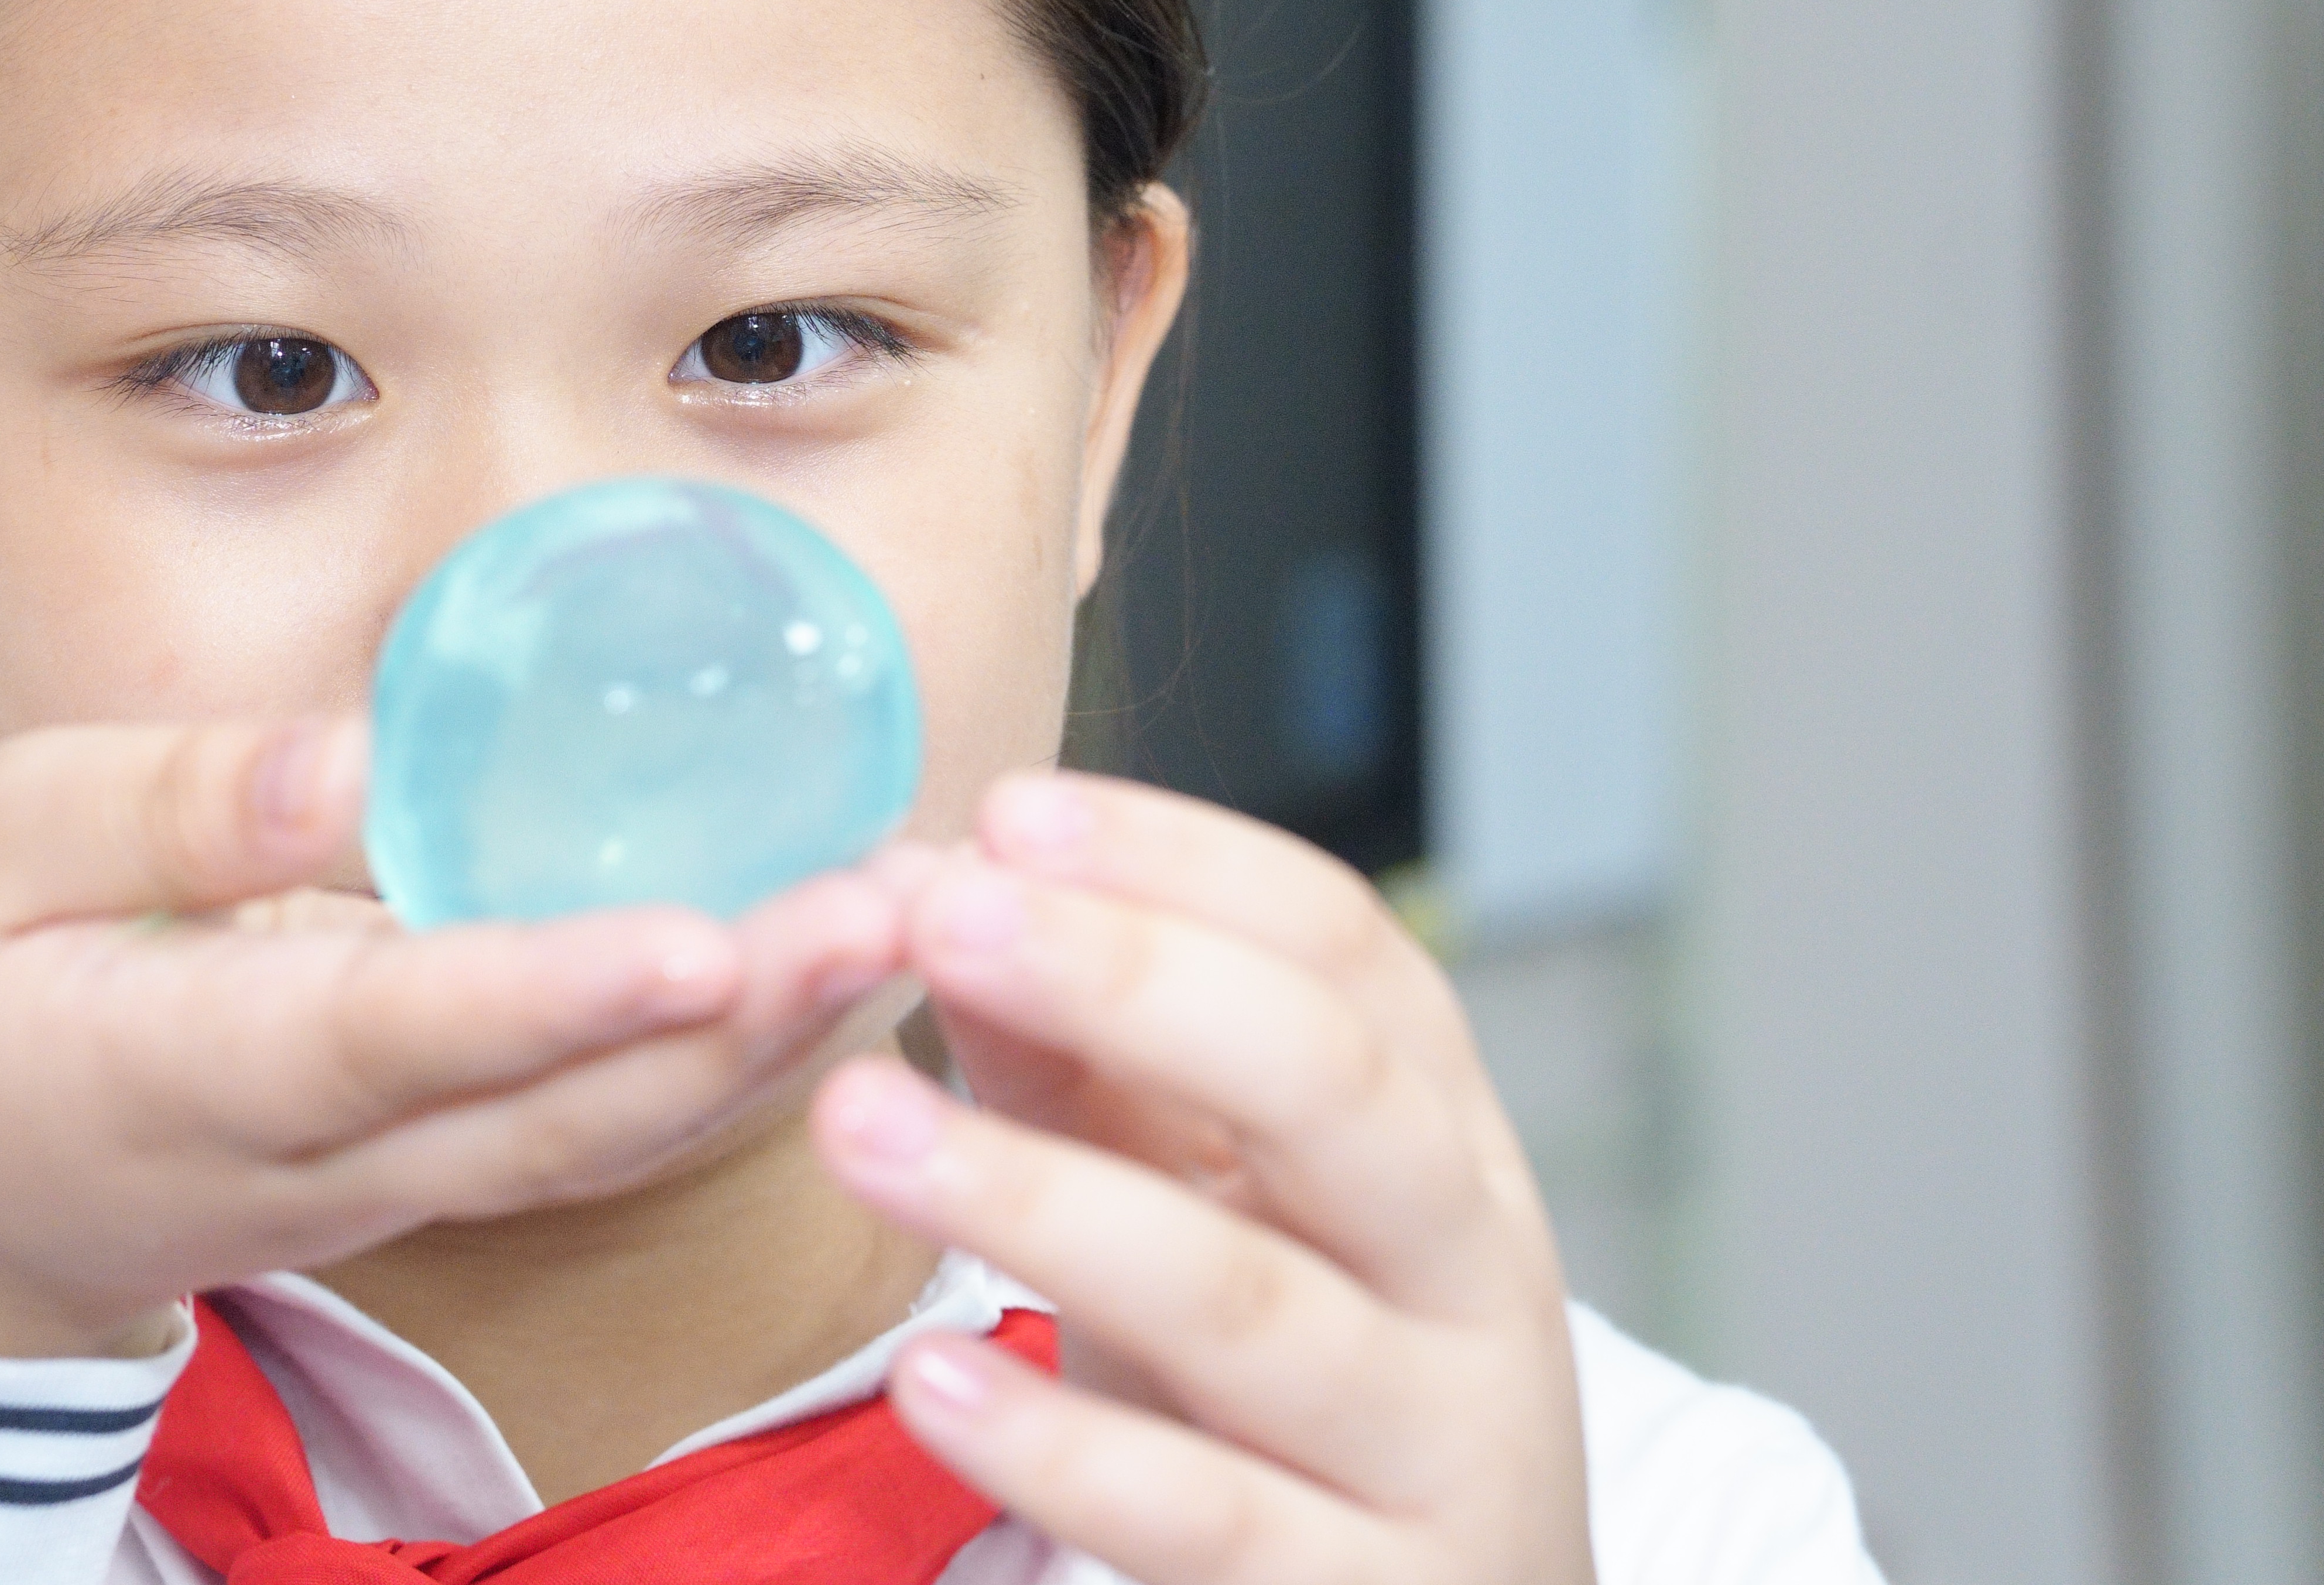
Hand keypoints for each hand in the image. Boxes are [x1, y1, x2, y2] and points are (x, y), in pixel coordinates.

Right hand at [0, 717, 904, 1357]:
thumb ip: (165, 813)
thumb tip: (356, 766)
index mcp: (182, 1065)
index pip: (391, 1032)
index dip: (551, 995)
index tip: (698, 942)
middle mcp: (320, 1154)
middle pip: (559, 1110)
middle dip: (740, 1022)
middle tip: (897, 903)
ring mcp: (401, 1184)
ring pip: (614, 1142)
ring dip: (780, 1048)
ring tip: (921, 913)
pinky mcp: (451, 1171)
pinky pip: (615, 1136)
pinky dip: (744, 1066)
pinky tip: (848, 965)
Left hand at [811, 773, 1591, 1583]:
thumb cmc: (1289, 1390)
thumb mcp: (1204, 1204)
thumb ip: (1072, 1058)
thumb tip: (919, 887)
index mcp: (1442, 1136)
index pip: (1345, 951)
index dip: (1182, 865)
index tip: (1007, 809)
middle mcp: (1466, 1274)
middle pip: (1327, 1092)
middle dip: (1130, 985)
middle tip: (942, 914)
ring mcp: (1429, 1449)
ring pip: (1246, 1304)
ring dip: (1038, 1201)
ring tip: (857, 1122)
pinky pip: (1207, 1519)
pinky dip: (1060, 1447)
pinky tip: (931, 1381)